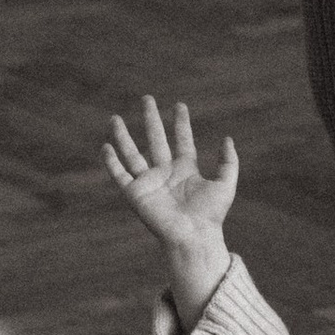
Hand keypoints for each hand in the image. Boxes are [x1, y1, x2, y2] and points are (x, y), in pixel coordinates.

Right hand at [104, 96, 237, 313]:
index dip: (181, 123)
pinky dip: (111, 162)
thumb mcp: (225, 184)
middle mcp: (165, 172)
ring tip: (115, 118)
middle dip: (151, 119)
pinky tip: (105, 147)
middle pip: (155, 139)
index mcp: (185, 169)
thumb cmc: (211, 215)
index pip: (181, 140)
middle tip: (147, 98)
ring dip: (123, 136)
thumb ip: (228, 162)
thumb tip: (228, 138)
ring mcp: (149, 182)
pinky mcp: (135, 194)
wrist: (194, 236)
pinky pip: (120, 175)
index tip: (180, 105)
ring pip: (132, 153)